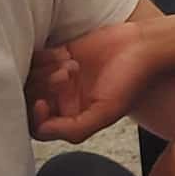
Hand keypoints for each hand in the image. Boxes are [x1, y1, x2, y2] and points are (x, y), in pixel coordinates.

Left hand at [28, 21, 156, 142]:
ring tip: (70, 65)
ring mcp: (61, 78)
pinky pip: (36, 59)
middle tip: (65, 76)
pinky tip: (65, 55)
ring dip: (46, 71)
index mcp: (75, 118)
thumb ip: (74, 129)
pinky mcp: (60, 56)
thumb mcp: (106, 112)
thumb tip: (42, 130)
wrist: (143, 45)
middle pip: (31, 101)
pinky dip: (45, 57)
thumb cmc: (131, 80)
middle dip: (43, 89)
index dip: (35, 116)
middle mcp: (65, 100)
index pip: (39, 127)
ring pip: (32, 79)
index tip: (42, 101)